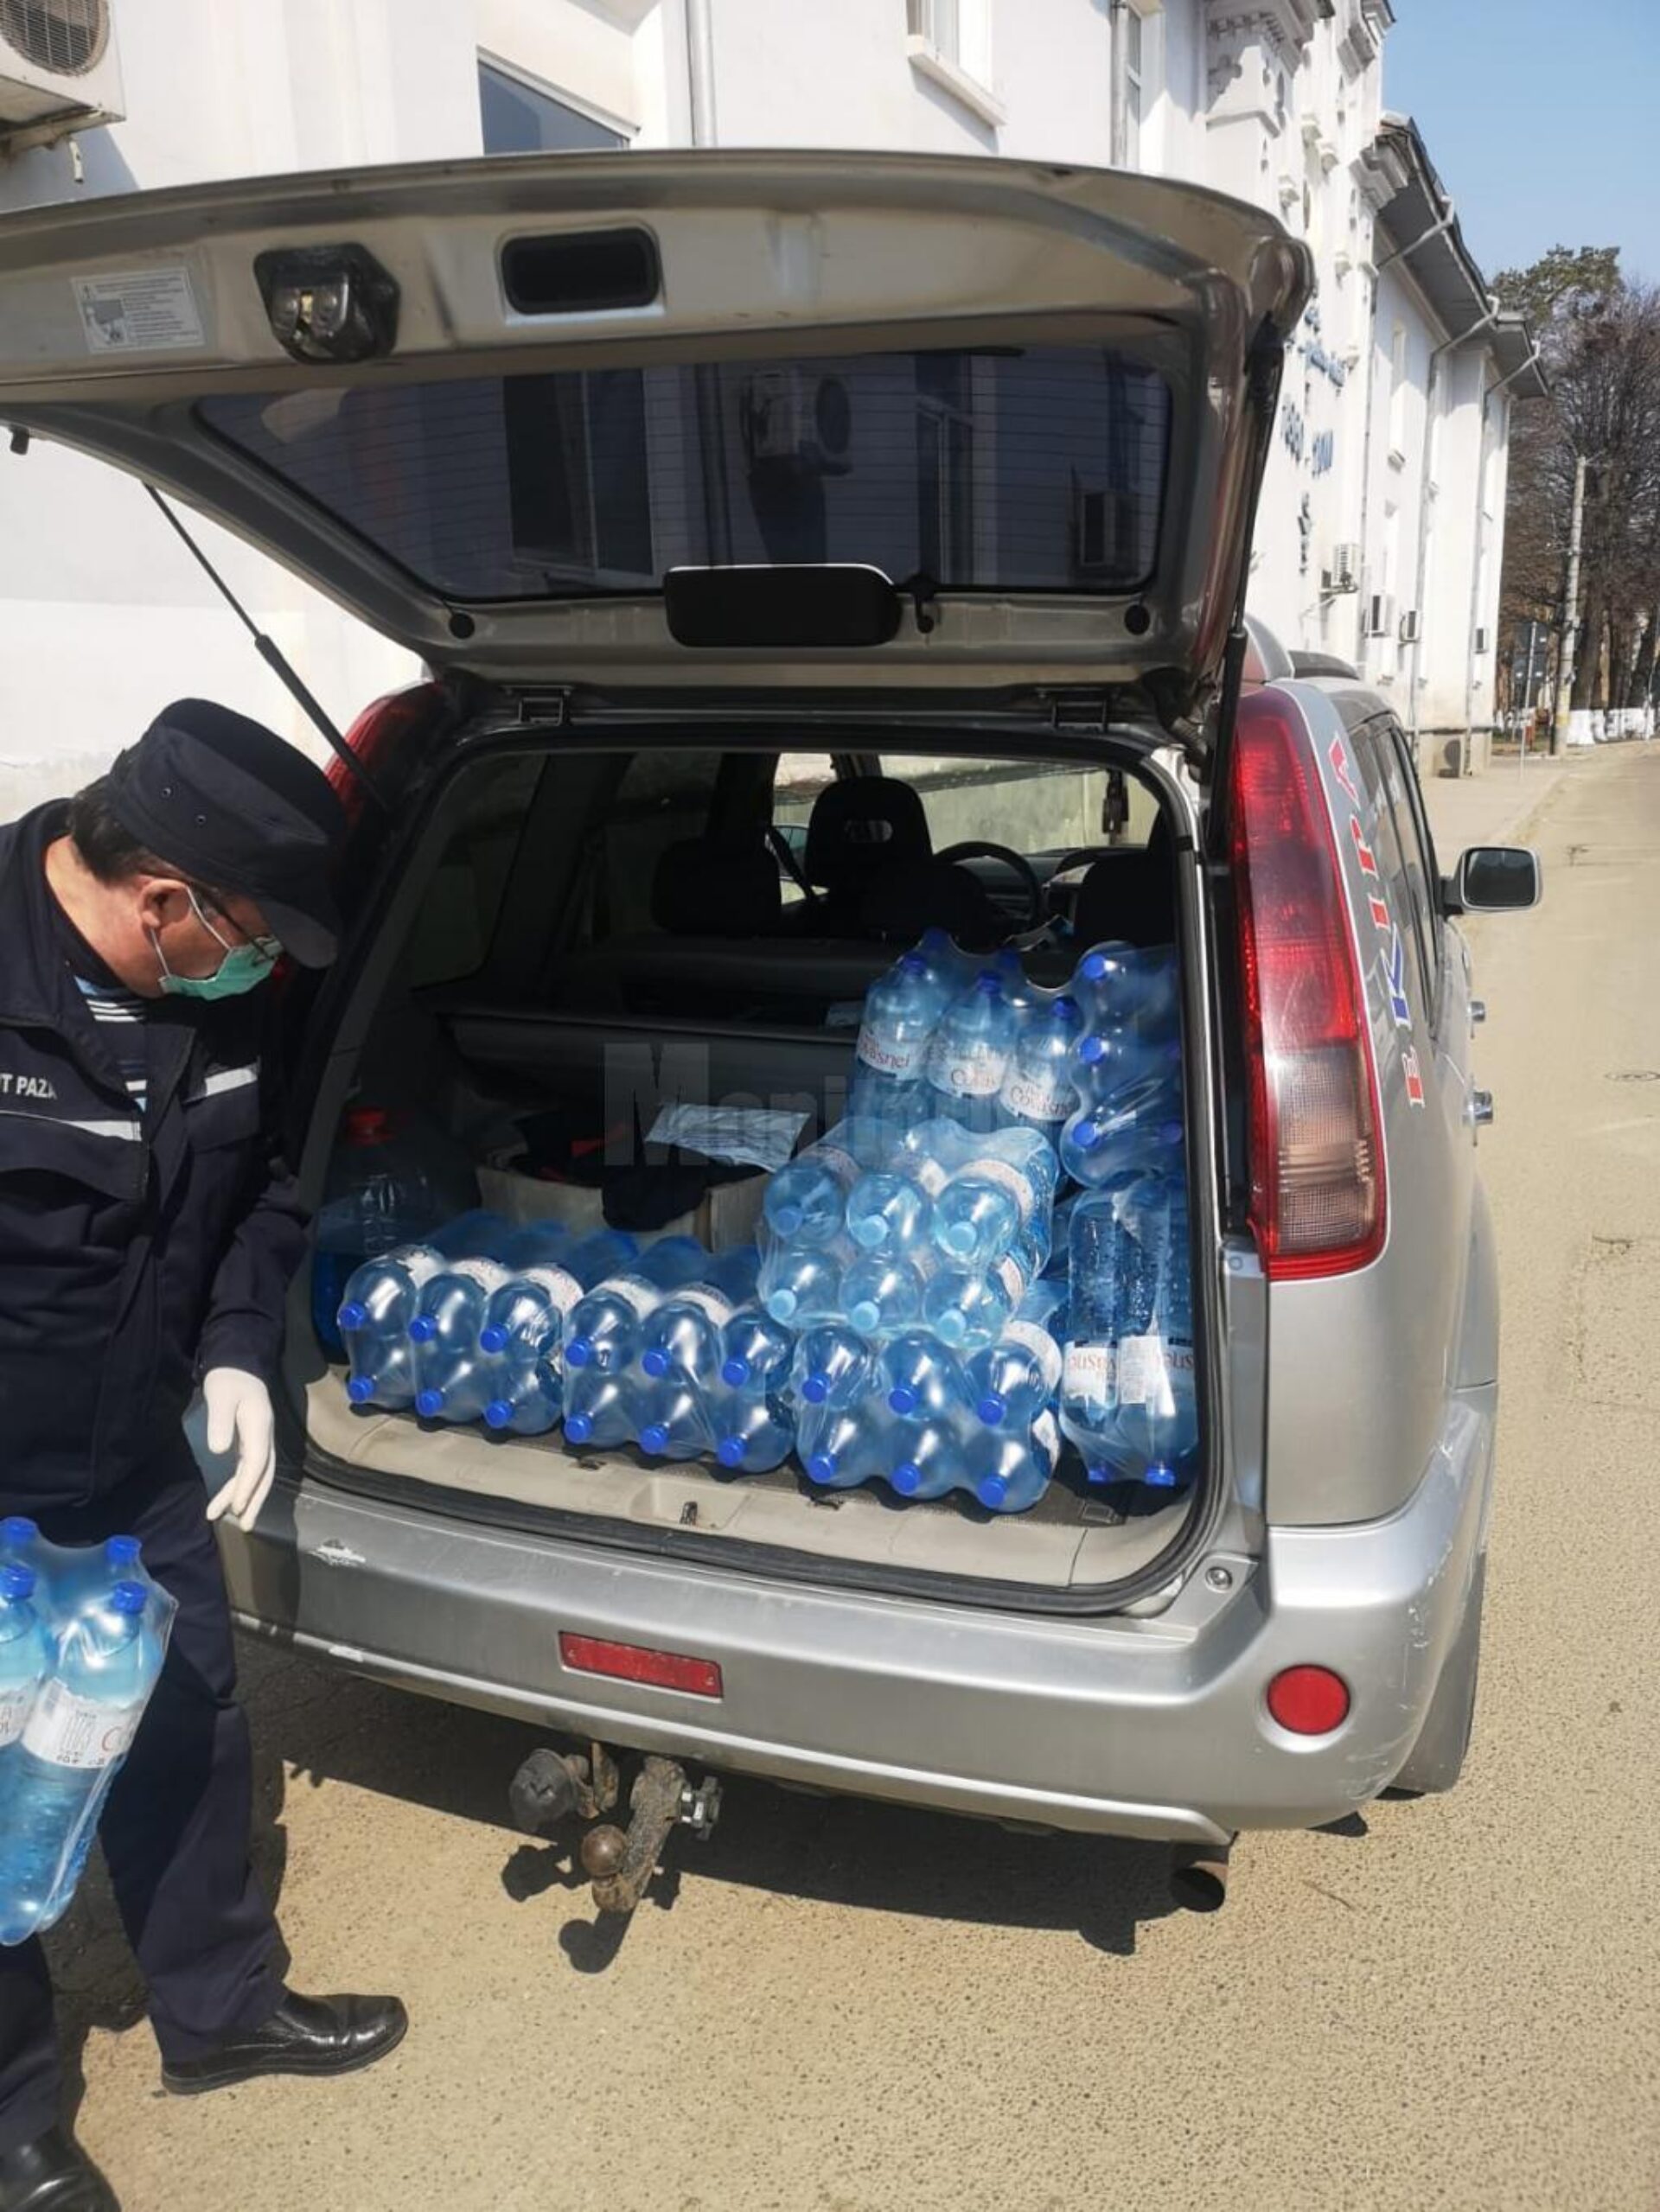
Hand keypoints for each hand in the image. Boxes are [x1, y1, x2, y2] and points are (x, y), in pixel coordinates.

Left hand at [202, 1368, 276, 1531]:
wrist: (237, 1364)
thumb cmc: (228, 1379)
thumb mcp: (219, 1395)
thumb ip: (219, 1421)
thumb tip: (220, 1451)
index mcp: (259, 1425)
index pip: (257, 1461)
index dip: (248, 1485)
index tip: (236, 1506)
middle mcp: (264, 1436)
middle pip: (265, 1473)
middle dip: (255, 1500)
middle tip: (244, 1525)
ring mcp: (260, 1439)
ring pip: (259, 1474)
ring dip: (248, 1497)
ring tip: (232, 1518)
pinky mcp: (251, 1441)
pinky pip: (251, 1468)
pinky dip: (242, 1486)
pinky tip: (231, 1498)